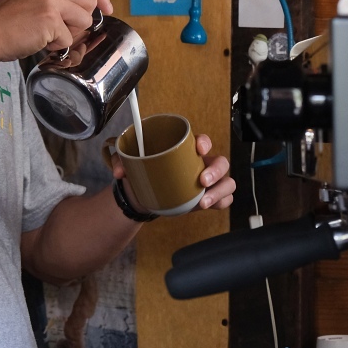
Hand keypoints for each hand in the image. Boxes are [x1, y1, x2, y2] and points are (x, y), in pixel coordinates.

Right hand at [0, 0, 112, 61]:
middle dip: (81, 21)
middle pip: (89, 2)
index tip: (108, 8)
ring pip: (84, 20)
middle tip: (60, 30)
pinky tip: (38, 40)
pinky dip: (56, 45)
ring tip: (45, 34)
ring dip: (69, 34)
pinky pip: (68, 38)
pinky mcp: (49, 18)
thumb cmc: (6, 24)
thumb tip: (86, 11)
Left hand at [108, 134, 233, 214]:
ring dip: (220, 191)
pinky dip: (221, 202)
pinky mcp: (208, 197)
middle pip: (221, 162)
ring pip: (227, 182)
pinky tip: (209, 206)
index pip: (203, 141)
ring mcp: (209, 182)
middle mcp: (202, 164)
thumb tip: (121, 170)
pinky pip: (224, 198)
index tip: (199, 148)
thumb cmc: (145, 172)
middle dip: (216, 171)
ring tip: (203, 202)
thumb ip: (124, 162)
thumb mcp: (132, 164)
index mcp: (187, 150)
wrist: (146, 194)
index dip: (205, 143)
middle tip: (202, 181)